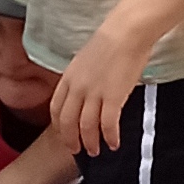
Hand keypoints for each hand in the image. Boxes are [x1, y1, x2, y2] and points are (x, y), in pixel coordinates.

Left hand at [47, 17, 151, 158]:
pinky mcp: (113, 97)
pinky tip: (114, 144)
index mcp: (68, 77)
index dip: (59, 125)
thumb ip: (81, 78)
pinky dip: (110, 137)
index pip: (56, 108)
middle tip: (77, 150)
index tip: (65, 134)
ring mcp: (94, 93)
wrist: (126, 32)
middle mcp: (77, 87)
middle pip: (68, 121)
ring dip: (90, 142)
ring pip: (86, 127)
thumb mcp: (85, 60)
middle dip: (71, 139)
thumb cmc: (111, 41)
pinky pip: (108, 124)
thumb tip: (85, 92)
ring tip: (96, 151)